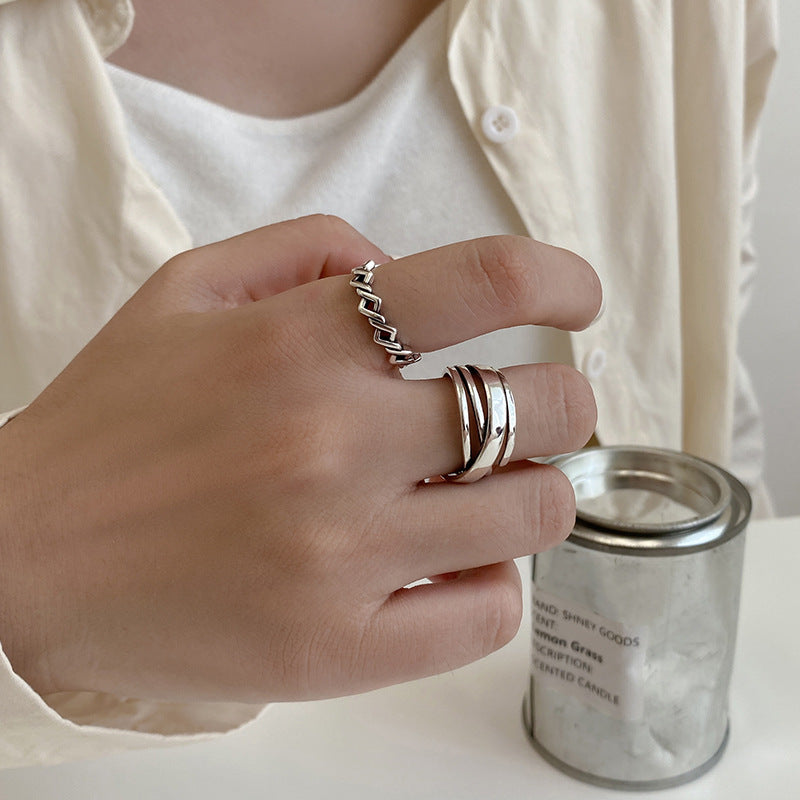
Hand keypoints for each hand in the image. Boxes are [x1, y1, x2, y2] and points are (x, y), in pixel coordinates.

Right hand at [0, 215, 600, 702]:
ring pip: (533, 514)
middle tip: (536, 407)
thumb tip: (398, 263)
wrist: (25, 561)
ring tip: (494, 488)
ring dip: (538, 490)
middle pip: (540, 407)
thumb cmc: (110, 425)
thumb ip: (304, 249)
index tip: (577, 296)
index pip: (485, 280)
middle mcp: (333, 442)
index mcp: (301, 344)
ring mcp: (342, 553)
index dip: (559, 278)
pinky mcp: (337, 647)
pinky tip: (452, 562)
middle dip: (561, 400)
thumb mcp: (184, 292)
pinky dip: (493, 580)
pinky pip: (486, 613)